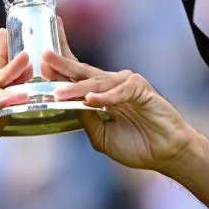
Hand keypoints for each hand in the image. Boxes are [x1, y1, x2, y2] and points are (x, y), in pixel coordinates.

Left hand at [40, 22, 193, 172]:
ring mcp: (127, 84)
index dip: (61, 64)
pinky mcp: (141, 89)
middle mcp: (112, 85)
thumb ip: (85, 119)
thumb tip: (67, 104)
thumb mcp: (101, 135)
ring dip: (78, 88)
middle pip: (83, 72)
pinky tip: (91, 100)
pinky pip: (120, 91)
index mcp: (101, 94)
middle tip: (44, 57)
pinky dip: (105, 96)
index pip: (78, 74)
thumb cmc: (137, 145)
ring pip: (98, 82)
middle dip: (62, 65)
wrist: (165, 153)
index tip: (42, 56)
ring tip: (59, 93)